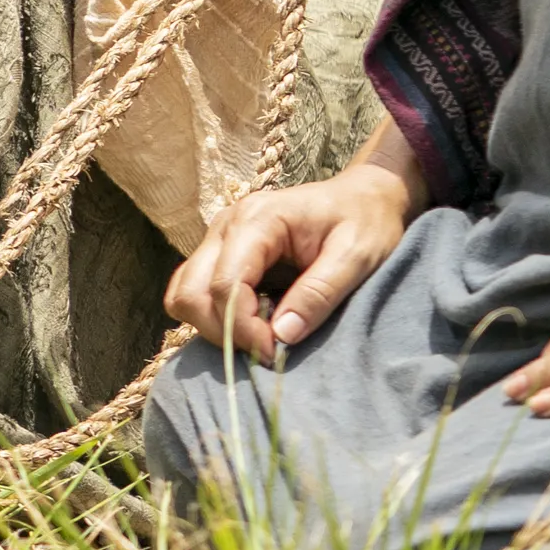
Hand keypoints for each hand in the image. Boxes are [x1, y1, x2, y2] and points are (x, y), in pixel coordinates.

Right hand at [165, 163, 415, 359]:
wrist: (364, 196)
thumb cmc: (365, 221)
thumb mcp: (356, 256)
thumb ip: (319, 293)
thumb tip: (281, 335)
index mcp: (258, 219)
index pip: (224, 285)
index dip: (244, 328)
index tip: (277, 352)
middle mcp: (227, 225)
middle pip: (191, 292)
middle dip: (224, 331)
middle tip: (268, 350)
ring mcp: (219, 238)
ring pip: (184, 294)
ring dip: (214, 326)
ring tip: (259, 337)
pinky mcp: (222, 252)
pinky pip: (196, 291)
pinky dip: (215, 316)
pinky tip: (254, 322)